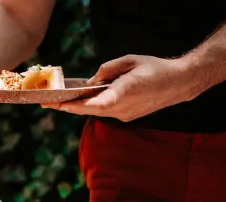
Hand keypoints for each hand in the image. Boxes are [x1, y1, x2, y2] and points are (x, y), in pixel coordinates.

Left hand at [42, 55, 196, 121]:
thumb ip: (108, 69)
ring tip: (58, 101)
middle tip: (47, 104)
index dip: (78, 106)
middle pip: (90, 110)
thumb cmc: (154, 68)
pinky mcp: (126, 117)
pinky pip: (105, 111)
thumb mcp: (130, 60)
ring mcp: (124, 115)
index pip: (98, 104)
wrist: (178, 84)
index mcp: (124, 93)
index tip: (61, 106)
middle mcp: (122, 108)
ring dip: (79, 106)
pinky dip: (94, 105)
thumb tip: (91, 79)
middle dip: (68, 107)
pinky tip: (83, 99)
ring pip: (96, 111)